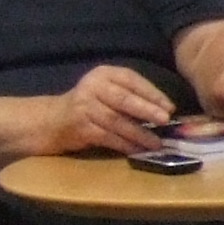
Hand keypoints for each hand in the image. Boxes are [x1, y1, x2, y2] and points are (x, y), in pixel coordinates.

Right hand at [46, 64, 174, 155]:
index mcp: (103, 74)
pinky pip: (107, 137)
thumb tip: (166, 111)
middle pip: (123, 99)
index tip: (171, 107)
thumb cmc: (91, 106)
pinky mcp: (79, 127)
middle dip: (147, 110)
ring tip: (157, 143)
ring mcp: (84, 107)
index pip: (131, 79)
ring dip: (139, 133)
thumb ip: (132, 96)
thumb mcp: (108, 92)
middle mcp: (92, 87)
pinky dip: (125, 145)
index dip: (152, 93)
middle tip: (166, 120)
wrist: (52, 120)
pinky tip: (138, 150)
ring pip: (116, 121)